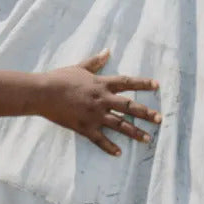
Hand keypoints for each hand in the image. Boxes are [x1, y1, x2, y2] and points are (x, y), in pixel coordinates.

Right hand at [42, 50, 160, 155]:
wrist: (43, 93)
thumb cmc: (60, 78)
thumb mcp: (80, 67)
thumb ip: (96, 62)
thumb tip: (108, 51)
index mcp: (101, 84)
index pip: (127, 82)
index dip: (143, 84)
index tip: (157, 86)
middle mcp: (102, 100)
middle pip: (129, 107)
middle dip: (146, 113)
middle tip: (160, 119)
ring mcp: (94, 115)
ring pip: (119, 125)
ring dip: (135, 132)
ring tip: (148, 139)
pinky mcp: (84, 127)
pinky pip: (100, 139)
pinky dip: (109, 147)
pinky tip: (119, 153)